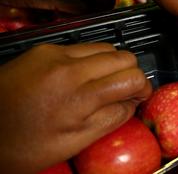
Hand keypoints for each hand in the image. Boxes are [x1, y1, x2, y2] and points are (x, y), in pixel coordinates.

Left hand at [0, 43, 150, 172]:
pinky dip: (90, 60)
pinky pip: (82, 46)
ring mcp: (54, 53)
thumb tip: (133, 101)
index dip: (142, 88)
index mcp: (78, 96)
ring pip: (106, 47)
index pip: (132, 77)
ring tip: (102, 85)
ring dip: (112, 64)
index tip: (139, 98)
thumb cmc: (22, 144)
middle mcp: (68, 67)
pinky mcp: (43, 48)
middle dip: (130, 74)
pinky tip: (81, 79)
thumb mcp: (72, 143)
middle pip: (124, 56)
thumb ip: (110, 119)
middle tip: (123, 92)